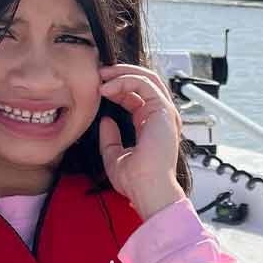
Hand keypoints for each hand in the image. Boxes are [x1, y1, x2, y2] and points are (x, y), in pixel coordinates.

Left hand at [98, 64, 184, 219]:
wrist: (148, 189)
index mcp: (151, 127)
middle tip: (100, 73)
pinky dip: (125, 80)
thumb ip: (110, 138)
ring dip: (122, 73)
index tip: (98, 88)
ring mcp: (164, 113)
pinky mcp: (163, 110)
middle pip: (145, 82)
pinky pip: (145, 84)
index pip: (137, 96)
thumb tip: (106, 121)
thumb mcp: (114, 156)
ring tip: (102, 76)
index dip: (118, 88)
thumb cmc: (136, 181)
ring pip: (147, 78)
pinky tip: (108, 88)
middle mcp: (160, 118)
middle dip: (121, 73)